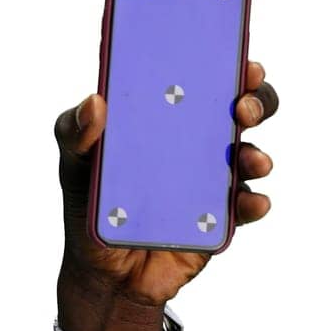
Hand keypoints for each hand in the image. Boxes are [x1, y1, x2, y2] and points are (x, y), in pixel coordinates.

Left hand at [54, 59, 279, 330]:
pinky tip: (248, 202)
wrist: (104, 271)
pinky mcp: (222, 219)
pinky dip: (253, 203)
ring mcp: (214, 180)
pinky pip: (247, 207)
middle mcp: (197, 143)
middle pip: (242, 111)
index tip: (239, 60)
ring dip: (257, 153)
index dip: (226, 64)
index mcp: (166, 118)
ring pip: (252, 155)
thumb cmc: (90, 203)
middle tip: (241, 108)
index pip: (204, 81)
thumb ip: (73, 132)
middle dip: (255, 101)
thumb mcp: (73, 163)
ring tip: (249, 159)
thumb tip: (94, 102)